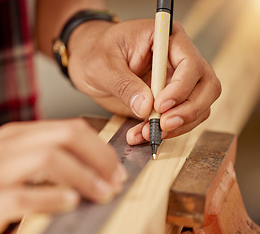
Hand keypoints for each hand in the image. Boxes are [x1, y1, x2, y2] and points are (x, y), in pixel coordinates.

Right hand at [0, 119, 125, 233]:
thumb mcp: (6, 160)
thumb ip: (40, 158)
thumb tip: (86, 168)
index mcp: (16, 136)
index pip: (68, 129)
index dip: (99, 147)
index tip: (116, 167)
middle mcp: (8, 147)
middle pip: (65, 137)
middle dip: (98, 157)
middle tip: (116, 180)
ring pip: (49, 159)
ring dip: (83, 176)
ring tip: (103, 193)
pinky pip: (25, 195)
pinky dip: (52, 197)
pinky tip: (70, 202)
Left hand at [67, 19, 220, 143]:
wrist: (87, 61)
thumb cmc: (94, 51)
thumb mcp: (102, 64)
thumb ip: (124, 84)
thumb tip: (146, 107)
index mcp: (165, 38)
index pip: (190, 63)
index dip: (181, 87)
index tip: (160, 105)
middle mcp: (177, 59)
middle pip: (206, 87)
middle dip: (188, 111)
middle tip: (162, 125)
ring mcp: (175, 81)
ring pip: (198, 107)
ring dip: (176, 126)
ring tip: (145, 133)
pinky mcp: (167, 100)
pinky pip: (178, 119)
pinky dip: (164, 132)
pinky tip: (141, 134)